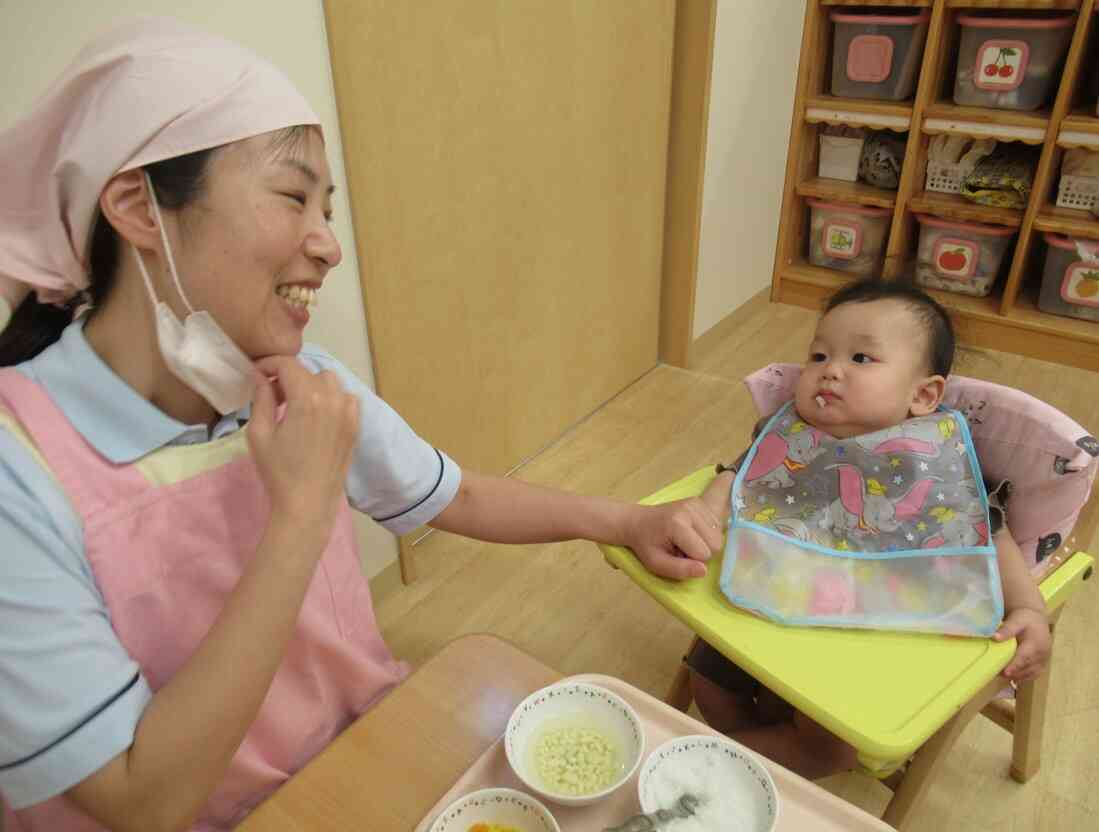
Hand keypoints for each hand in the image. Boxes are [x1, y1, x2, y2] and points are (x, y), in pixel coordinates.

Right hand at [248, 356, 360, 537]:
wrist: (308, 503)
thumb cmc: (278, 471)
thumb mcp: (259, 433)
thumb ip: (261, 398)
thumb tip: (261, 377)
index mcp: (308, 399)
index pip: (288, 365)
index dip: (269, 364)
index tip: (256, 374)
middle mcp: (333, 399)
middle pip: (308, 371)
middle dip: (288, 376)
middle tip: (272, 395)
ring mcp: (349, 412)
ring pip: (330, 381)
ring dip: (311, 385)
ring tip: (295, 405)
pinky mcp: (356, 426)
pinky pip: (346, 398)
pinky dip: (331, 397)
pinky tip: (317, 415)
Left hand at [622, 498, 724, 580]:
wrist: (637, 521)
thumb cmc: (646, 545)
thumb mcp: (657, 563)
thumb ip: (680, 570)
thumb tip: (704, 571)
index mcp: (677, 524)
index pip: (704, 553)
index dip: (692, 561)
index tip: (676, 555)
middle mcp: (690, 509)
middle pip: (716, 543)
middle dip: (702, 551)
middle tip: (681, 548)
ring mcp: (696, 503)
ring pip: (719, 535)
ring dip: (704, 542)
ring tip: (684, 539)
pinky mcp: (699, 501)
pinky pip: (717, 525)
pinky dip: (706, 533)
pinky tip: (690, 531)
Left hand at [994, 607, 1051, 681]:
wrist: (1036, 618)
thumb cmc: (1024, 618)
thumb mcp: (1015, 621)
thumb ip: (1006, 630)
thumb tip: (994, 637)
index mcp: (1036, 644)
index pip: (1024, 657)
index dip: (1014, 666)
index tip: (1005, 673)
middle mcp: (1042, 654)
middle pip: (1027, 667)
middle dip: (1013, 673)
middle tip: (997, 674)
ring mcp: (1044, 659)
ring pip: (1031, 673)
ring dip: (1018, 676)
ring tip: (1002, 676)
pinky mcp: (1043, 662)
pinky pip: (1034, 673)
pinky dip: (1024, 676)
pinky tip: (1012, 677)